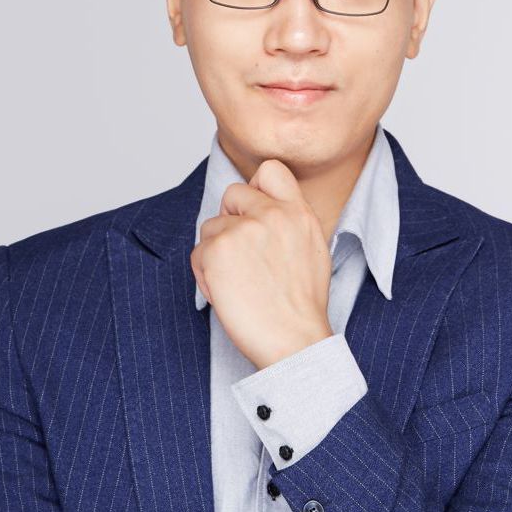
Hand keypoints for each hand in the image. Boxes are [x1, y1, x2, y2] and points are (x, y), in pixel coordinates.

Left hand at [190, 158, 333, 369]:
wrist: (294, 340)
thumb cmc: (302, 304)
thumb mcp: (313, 249)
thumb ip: (290, 221)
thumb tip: (263, 210)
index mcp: (298, 212)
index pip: (270, 170)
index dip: (256, 187)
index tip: (253, 209)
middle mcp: (271, 214)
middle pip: (232, 194)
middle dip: (230, 220)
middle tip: (239, 254)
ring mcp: (242, 230)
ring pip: (211, 226)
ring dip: (216, 251)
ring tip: (237, 282)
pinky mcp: (216, 251)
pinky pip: (198, 252)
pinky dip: (205, 273)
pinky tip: (226, 293)